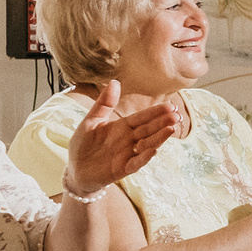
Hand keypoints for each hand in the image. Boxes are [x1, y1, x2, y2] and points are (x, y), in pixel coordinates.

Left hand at [61, 79, 175, 196]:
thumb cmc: (83, 144)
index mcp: (123, 127)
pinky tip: (153, 150)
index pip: (143, 117)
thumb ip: (104, 103)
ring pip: (147, 145)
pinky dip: (144, 158)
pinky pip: (136, 163)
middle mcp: (129, 140)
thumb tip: (115, 81)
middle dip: (163, 123)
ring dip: (159, 138)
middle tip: (177, 115)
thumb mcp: (91, 120)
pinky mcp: (122, 169)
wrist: (74, 169)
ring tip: (171, 129)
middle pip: (149, 130)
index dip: (156, 112)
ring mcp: (127, 155)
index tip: (171, 105)